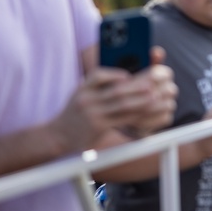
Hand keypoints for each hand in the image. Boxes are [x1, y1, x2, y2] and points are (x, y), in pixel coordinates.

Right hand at [52, 51, 176, 148]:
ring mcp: (92, 114)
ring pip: (122, 105)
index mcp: (82, 88)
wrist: (57, 136)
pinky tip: (144, 113)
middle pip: (116, 90)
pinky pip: (122, 119)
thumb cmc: (75, 114)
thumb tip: (126, 78)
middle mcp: (86, 99)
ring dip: (141, 101)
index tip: (128, 75)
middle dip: (136, 87)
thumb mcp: (80, 96)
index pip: (97, 75)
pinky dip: (135, 115)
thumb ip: (97, 87)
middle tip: (151, 85)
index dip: (114, 74)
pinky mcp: (98, 127)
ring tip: (154, 97)